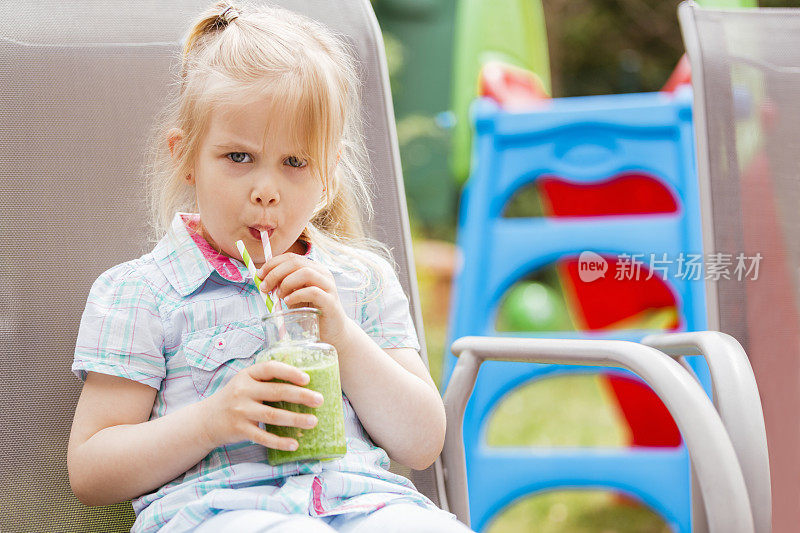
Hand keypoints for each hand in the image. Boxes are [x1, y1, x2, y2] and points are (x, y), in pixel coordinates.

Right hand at [201, 360, 323, 449]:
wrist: (206, 419)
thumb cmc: (235, 398)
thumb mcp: (245, 382)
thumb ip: (267, 380)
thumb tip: (303, 381)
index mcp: (247, 375)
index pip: (270, 369)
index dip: (289, 372)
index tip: (307, 378)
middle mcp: (243, 391)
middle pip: (277, 392)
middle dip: (301, 396)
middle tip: (319, 400)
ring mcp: (241, 411)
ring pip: (273, 415)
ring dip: (295, 419)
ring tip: (313, 421)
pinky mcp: (240, 430)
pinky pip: (263, 437)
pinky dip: (280, 441)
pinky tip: (294, 444)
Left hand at [257, 253, 349, 346]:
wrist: (332, 332)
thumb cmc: (312, 312)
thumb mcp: (294, 296)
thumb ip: (283, 286)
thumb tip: (263, 279)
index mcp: (313, 269)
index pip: (291, 257)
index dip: (273, 264)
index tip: (259, 275)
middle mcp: (322, 274)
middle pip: (296, 263)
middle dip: (275, 273)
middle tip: (265, 287)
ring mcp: (328, 286)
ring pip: (306, 273)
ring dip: (287, 282)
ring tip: (279, 295)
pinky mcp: (330, 301)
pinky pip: (313, 292)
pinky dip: (296, 295)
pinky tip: (288, 302)